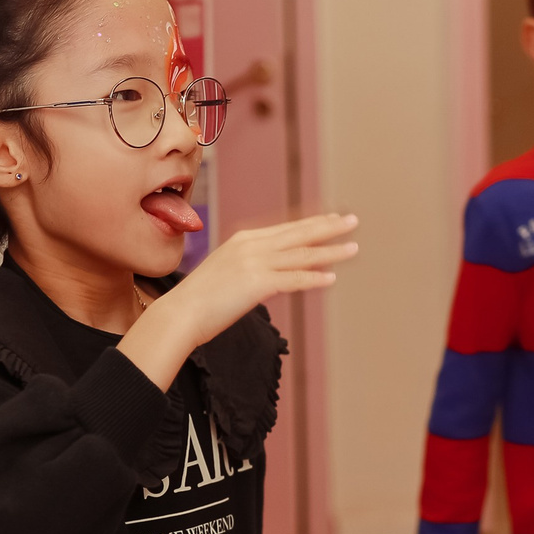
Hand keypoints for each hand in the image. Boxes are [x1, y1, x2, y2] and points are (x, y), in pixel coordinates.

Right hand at [121, 212, 358, 389]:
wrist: (180, 314)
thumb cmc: (199, 301)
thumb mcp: (226, 275)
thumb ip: (248, 271)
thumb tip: (267, 279)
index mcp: (243, 241)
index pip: (285, 229)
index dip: (311, 224)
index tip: (331, 220)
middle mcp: (251, 246)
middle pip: (298, 234)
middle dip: (328, 227)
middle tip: (352, 221)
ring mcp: (254, 263)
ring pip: (301, 254)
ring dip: (330, 251)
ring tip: (353, 247)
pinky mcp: (257, 283)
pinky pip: (293, 279)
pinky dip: (314, 277)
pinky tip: (332, 278)